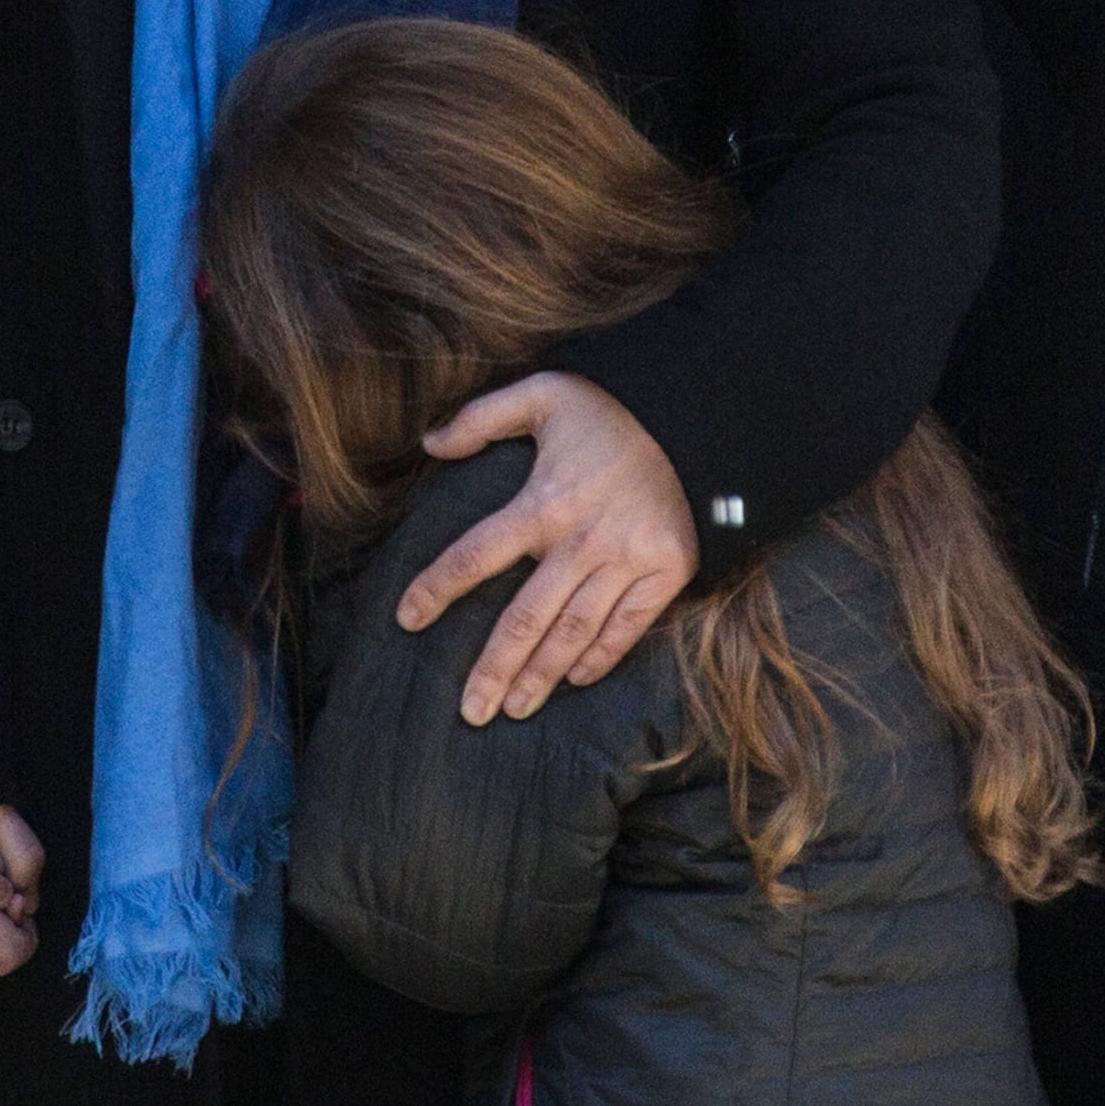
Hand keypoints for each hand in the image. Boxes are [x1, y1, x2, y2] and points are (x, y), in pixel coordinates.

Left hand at [401, 375, 696, 725]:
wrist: (698, 414)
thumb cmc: (612, 406)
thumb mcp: (543, 393)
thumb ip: (482, 418)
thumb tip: (429, 443)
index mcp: (543, 501)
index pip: (475, 554)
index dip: (436, 588)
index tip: (406, 619)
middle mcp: (581, 540)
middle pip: (524, 618)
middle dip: (493, 669)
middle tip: (470, 712)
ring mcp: (626, 560)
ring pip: (573, 634)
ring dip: (541, 676)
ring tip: (513, 709)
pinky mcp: (666, 571)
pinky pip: (627, 627)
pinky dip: (600, 658)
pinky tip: (575, 681)